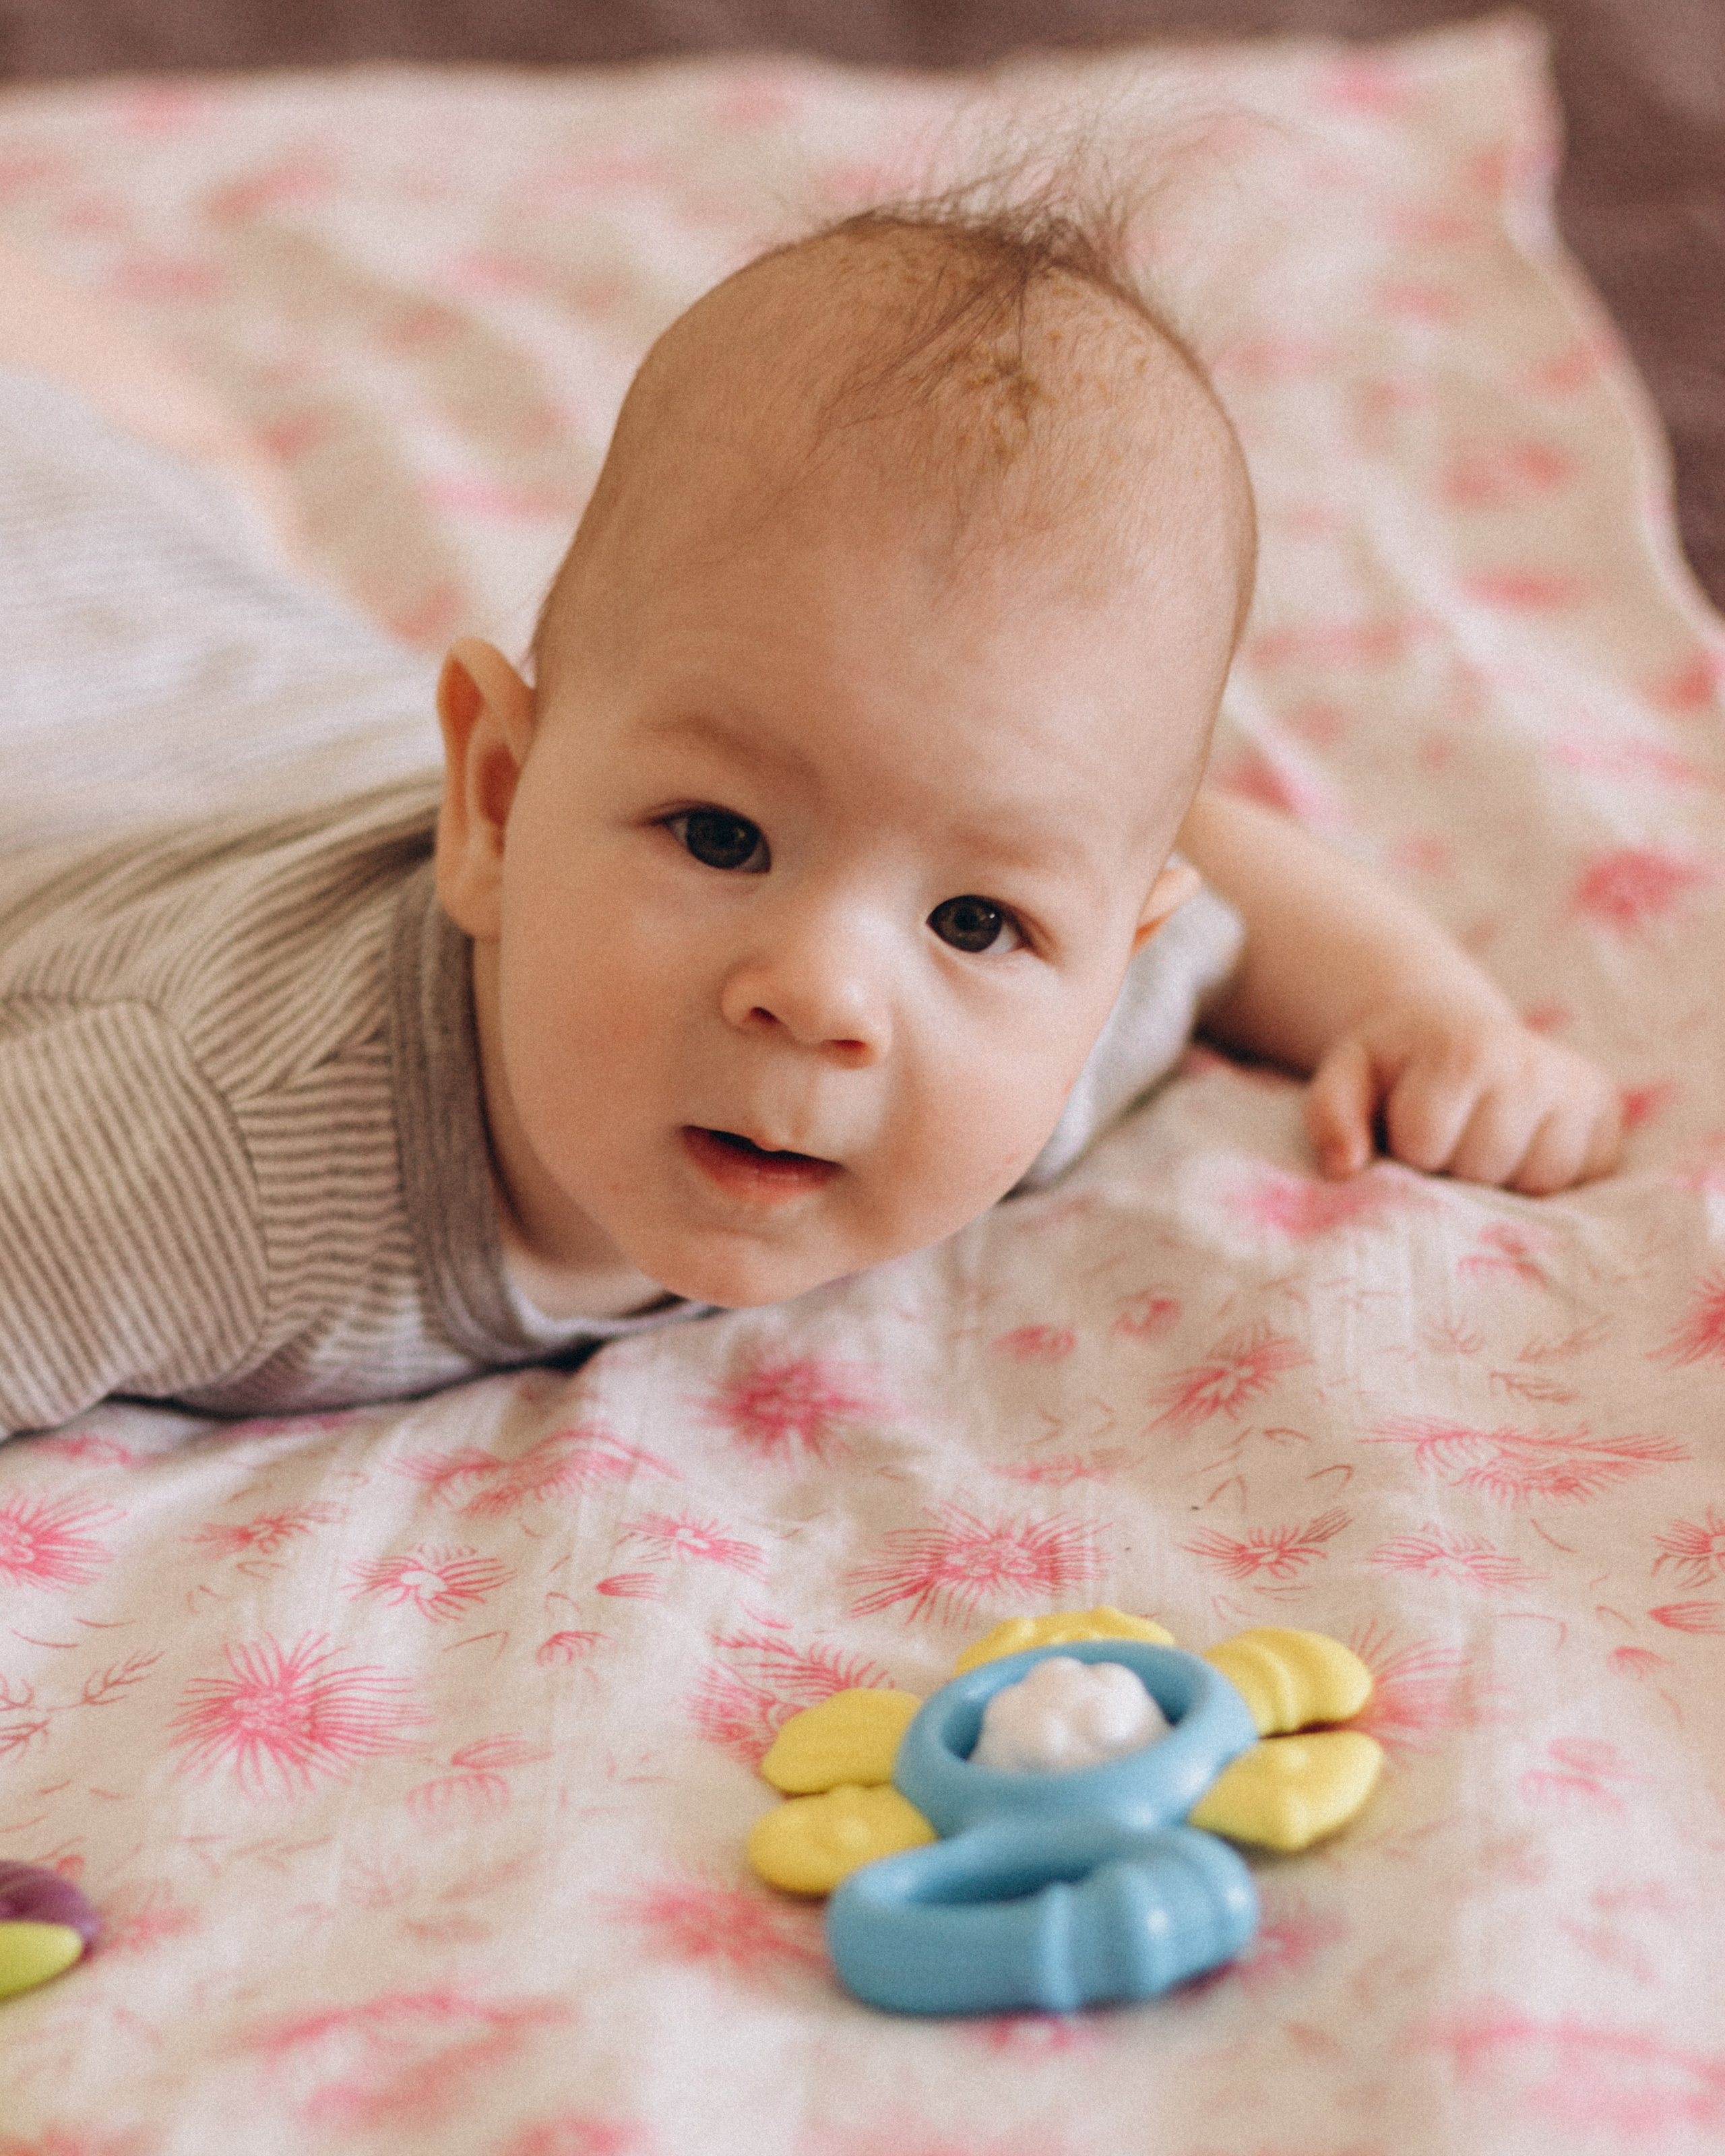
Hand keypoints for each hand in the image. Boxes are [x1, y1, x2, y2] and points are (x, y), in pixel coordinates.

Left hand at [1304, 993, 1622, 1194]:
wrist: (1451, 1029)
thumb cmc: (1393, 1064)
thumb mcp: (1346, 1075)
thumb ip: (1329, 1114)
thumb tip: (1344, 1168)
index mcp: (1464, 1051)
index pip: (1427, 1146)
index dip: (1408, 1148)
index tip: (1406, 1126)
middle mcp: (1531, 1065)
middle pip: (1484, 1171)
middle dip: (1453, 1167)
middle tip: (1446, 1136)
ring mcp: (1577, 1090)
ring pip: (1538, 1187)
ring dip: (1500, 1180)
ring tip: (1480, 1142)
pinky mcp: (1607, 1118)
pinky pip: (1578, 1186)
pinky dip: (1544, 1182)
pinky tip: (1519, 1148)